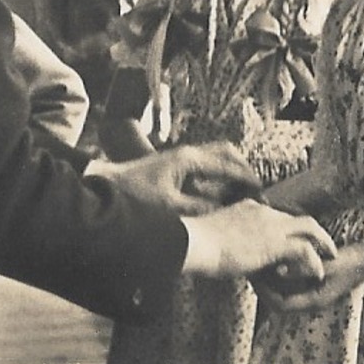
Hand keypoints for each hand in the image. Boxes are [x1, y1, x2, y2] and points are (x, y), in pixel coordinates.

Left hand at [84, 140, 259, 215]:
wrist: (102, 187)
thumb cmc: (132, 197)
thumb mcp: (169, 208)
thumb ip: (200, 209)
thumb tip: (224, 211)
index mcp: (189, 159)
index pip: (229, 165)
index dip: (247, 180)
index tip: (261, 193)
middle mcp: (187, 154)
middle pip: (226, 152)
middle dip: (243, 168)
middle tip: (255, 189)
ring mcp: (179, 158)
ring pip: (215, 157)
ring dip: (230, 172)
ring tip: (241, 192)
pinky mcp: (172, 166)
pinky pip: (204, 167)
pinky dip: (217, 176)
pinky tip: (217, 195)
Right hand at [181, 199, 336, 279]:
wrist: (193, 242)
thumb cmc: (195, 242)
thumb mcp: (215, 234)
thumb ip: (228, 237)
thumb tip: (225, 247)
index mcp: (250, 208)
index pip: (277, 214)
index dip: (289, 227)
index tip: (295, 238)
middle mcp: (264, 212)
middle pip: (298, 217)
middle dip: (314, 231)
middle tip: (324, 245)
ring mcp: (271, 226)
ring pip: (309, 227)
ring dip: (323, 242)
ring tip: (331, 256)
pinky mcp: (274, 243)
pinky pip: (305, 250)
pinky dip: (314, 262)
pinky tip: (318, 274)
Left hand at [255, 243, 363, 312]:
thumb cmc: (351, 263)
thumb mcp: (327, 266)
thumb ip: (304, 270)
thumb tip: (279, 271)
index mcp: (313, 301)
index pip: (280, 305)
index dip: (265, 293)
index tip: (254, 277)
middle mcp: (310, 301)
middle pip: (278, 300)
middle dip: (264, 287)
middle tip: (250, 269)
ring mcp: (311, 293)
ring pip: (283, 292)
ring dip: (271, 281)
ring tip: (258, 263)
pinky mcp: (312, 284)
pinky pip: (291, 284)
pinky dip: (281, 275)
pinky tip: (275, 257)